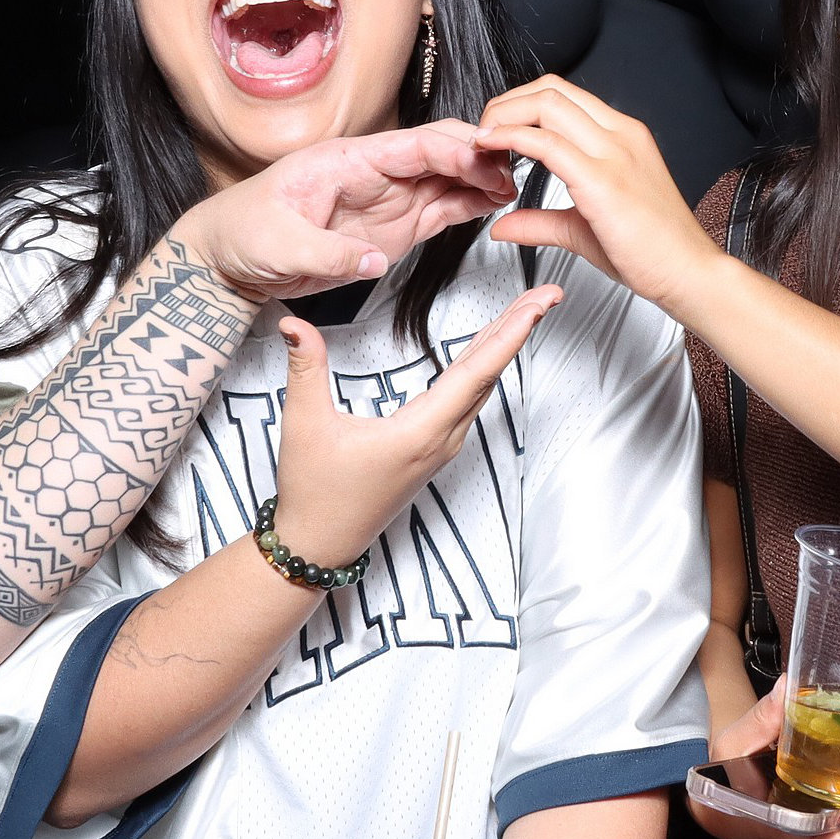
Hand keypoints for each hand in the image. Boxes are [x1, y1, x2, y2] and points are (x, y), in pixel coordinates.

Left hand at [180, 123, 517, 302]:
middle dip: (480, 156)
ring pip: (448, 179)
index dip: (454, 149)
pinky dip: (471, 205)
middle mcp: (373, 174)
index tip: (486, 160)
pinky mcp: (393, 227)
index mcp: (345, 160)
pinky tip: (495, 203)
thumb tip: (372, 262)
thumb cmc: (243, 234)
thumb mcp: (277, 244)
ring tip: (516, 189)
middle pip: (440, 152)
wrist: (229, 258)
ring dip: (482, 180)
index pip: (412, 145)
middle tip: (513, 174)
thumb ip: (328, 253)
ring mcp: (387, 199)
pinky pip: (440, 210)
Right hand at [272, 285, 561, 565]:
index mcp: (420, 431)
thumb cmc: (315, 492)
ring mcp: (440, 447)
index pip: (476, 373)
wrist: (318, 544)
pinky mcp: (432, 451)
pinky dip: (482, 369)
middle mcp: (441, 439)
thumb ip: (306, 368)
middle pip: (488, 375)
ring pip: (481, 389)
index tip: (539, 306)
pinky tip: (484, 352)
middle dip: (518, 330)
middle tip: (546, 294)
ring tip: (523, 311)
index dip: (510, 334)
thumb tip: (294, 322)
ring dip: (502, 348)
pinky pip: (468, 402)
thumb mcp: (306, 424)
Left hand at [475, 78, 718, 317]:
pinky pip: (548, 144)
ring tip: (482, 143)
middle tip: (482, 133)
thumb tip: (504, 225)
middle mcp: (620, 135)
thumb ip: (540, 221)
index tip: (496, 130)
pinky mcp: (604, 180)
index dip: (520, 105)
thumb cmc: (652, 251)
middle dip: (505, 104)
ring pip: (547, 104)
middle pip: (550, 89)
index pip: (563, 95)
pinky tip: (493, 152)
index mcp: (622, 137)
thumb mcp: (584, 228)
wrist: (689, 274)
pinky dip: (511, 139)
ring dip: (503, 116)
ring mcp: (614, 153)